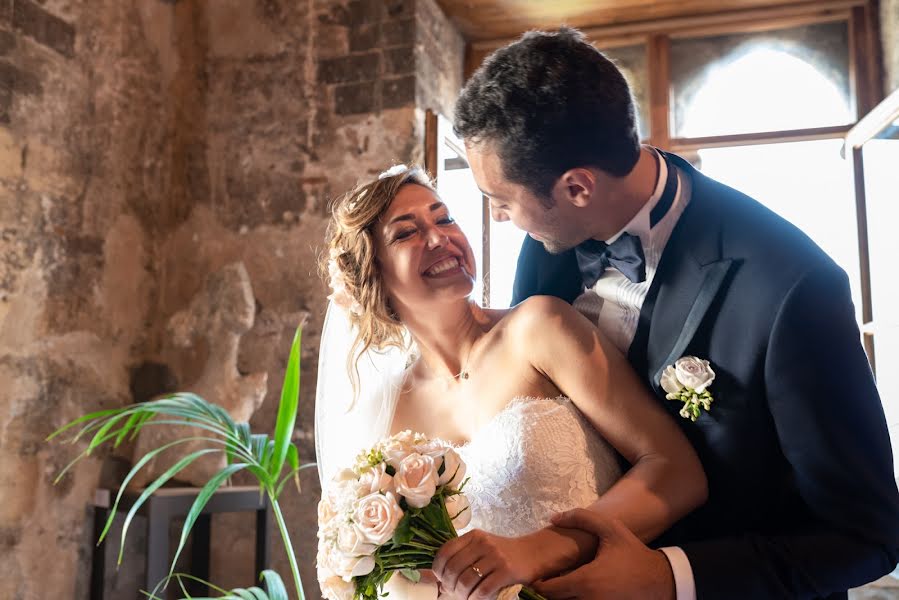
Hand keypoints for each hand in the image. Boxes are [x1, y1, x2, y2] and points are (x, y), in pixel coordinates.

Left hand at [432, 530, 540, 599]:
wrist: (533, 553)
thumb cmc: (503, 553)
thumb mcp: (482, 548)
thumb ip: (463, 558)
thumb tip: (442, 582)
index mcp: (473, 536)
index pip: (446, 551)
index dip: (438, 568)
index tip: (440, 579)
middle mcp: (483, 544)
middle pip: (454, 568)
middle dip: (449, 585)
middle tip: (452, 592)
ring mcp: (495, 557)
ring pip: (466, 581)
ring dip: (461, 594)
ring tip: (464, 598)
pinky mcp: (506, 571)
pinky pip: (483, 590)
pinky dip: (475, 599)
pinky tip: (475, 599)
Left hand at [532, 509, 675, 599]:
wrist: (660, 580)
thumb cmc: (633, 553)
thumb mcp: (610, 529)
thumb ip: (581, 518)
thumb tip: (554, 518)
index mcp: (585, 581)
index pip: (547, 590)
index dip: (540, 583)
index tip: (541, 575)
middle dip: (549, 594)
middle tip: (551, 581)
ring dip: (563, 598)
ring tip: (564, 587)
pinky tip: (579, 593)